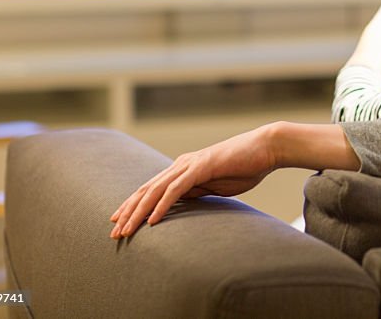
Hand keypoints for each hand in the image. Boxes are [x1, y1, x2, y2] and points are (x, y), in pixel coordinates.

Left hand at [109, 124, 278, 239]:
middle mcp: (181, 164)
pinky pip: (176, 190)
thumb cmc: (246, 166)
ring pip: (155, 191)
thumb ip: (198, 192)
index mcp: (184, 168)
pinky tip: (151, 221)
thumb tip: (184, 203)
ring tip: (126, 230)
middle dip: (128, 211)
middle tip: (114, 232)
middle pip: (147, 190)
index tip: (120, 222)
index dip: (134, 206)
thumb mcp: (217, 185)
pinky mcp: (201, 167)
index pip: (152, 189)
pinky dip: (161, 205)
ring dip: (138, 212)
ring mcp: (190, 164)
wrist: (266, 148)